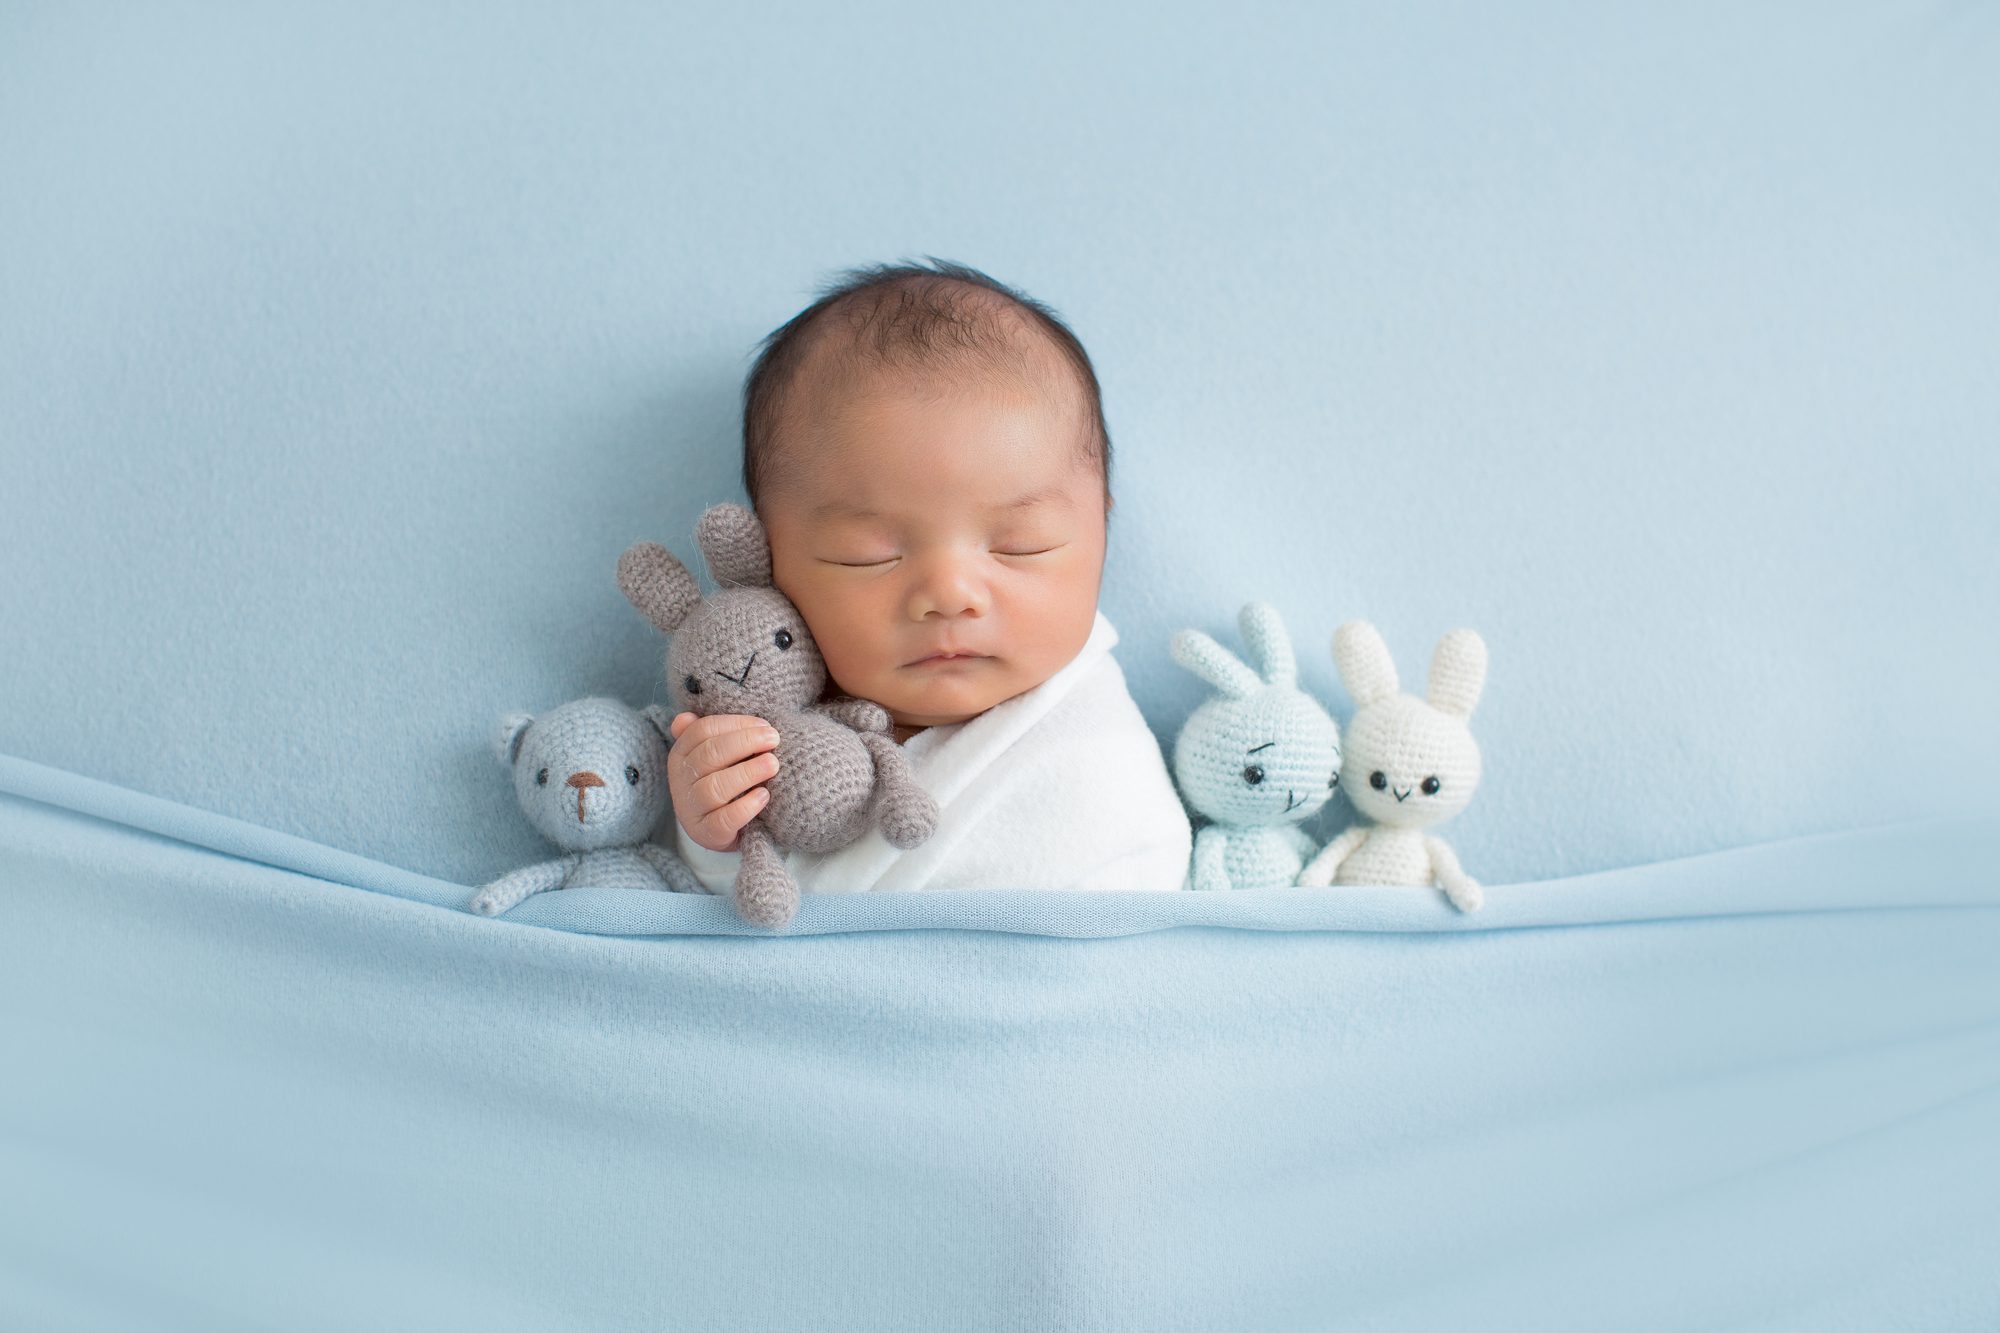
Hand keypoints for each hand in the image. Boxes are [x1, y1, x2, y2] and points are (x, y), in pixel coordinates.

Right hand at [668, 712, 780, 853]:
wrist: (722, 829)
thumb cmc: (724, 782)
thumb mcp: (715, 757)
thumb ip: (708, 734)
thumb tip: (687, 716)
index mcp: (681, 754)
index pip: (703, 730)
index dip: (735, 724)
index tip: (764, 725)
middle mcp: (680, 781)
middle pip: (709, 755)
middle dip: (745, 743)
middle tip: (774, 740)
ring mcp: (691, 809)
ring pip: (714, 787)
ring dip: (748, 772)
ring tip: (773, 765)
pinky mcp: (706, 833)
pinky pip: (724, 820)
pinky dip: (746, 807)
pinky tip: (764, 795)